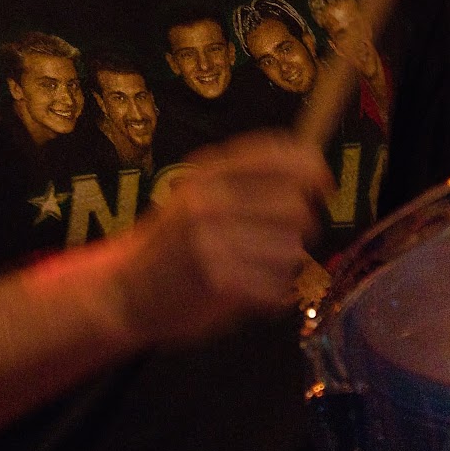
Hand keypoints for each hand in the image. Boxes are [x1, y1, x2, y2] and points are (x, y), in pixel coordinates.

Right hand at [111, 132, 333, 345]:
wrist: (125, 292)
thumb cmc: (173, 243)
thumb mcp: (197, 193)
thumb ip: (246, 179)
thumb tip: (314, 168)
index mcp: (206, 174)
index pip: (275, 155)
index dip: (310, 166)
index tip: (324, 182)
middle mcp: (208, 201)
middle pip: (294, 206)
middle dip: (302, 226)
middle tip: (286, 238)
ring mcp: (211, 242)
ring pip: (291, 250)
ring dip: (285, 264)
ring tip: (258, 268)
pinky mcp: (218, 282)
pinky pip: (276, 287)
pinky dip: (273, 295)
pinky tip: (252, 291)